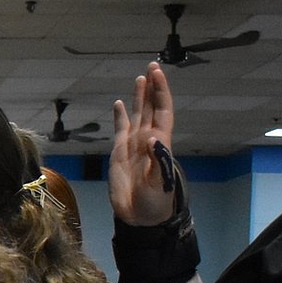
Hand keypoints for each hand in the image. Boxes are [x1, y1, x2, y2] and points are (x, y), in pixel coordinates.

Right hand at [110, 62, 177, 225]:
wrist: (140, 217)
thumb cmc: (154, 202)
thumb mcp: (159, 184)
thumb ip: (157, 161)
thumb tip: (151, 138)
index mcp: (160, 144)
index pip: (162, 111)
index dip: (161, 92)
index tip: (157, 74)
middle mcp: (148, 140)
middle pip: (152, 108)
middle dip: (153, 88)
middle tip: (152, 65)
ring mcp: (134, 145)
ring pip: (138, 115)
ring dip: (139, 97)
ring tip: (140, 79)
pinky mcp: (119, 153)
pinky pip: (120, 129)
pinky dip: (120, 116)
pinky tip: (119, 104)